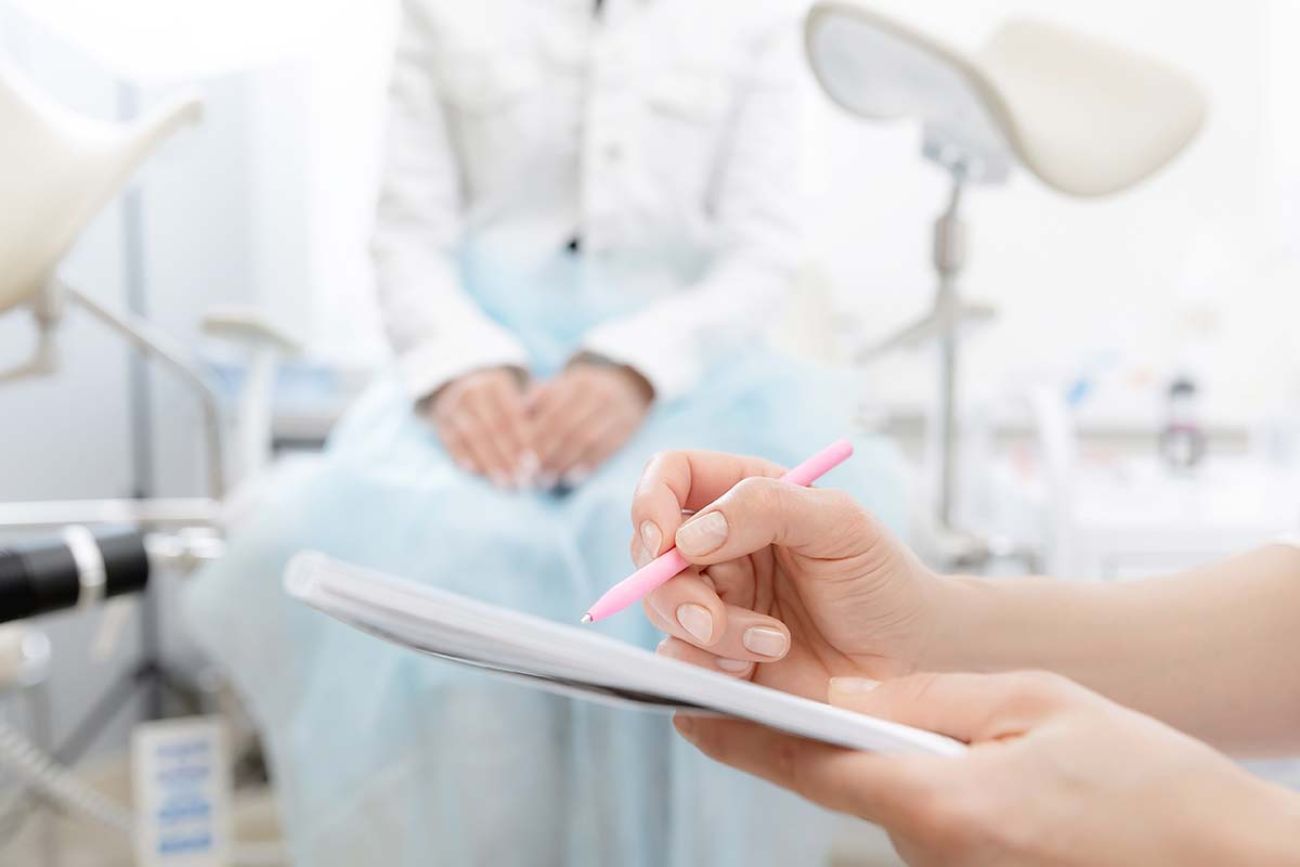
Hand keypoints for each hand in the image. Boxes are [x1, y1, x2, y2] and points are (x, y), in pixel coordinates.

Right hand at [427, 367, 534, 487]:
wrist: (458, 390)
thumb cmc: (500, 402)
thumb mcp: (516, 396)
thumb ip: (532, 414)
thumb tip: (548, 439)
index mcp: (495, 383)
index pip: (511, 414)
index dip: (523, 440)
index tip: (534, 463)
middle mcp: (472, 391)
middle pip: (493, 426)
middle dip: (509, 455)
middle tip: (522, 479)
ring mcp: (453, 406)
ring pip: (472, 435)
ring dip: (489, 461)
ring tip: (504, 482)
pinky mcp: (440, 422)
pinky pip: (451, 440)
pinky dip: (462, 456)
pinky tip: (476, 472)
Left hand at [528, 360, 652, 485]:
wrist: (628, 389)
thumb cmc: (584, 394)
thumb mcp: (564, 386)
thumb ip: (540, 396)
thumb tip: (521, 410)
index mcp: (579, 381)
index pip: (552, 411)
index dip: (536, 436)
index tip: (521, 457)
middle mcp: (600, 392)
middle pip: (568, 426)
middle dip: (547, 453)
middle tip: (532, 474)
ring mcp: (618, 409)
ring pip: (586, 439)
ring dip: (564, 462)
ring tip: (547, 480)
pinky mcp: (629, 427)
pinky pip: (606, 449)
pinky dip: (587, 465)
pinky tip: (571, 478)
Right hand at [630, 450, 941, 694]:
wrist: (911, 657)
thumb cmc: (882, 578)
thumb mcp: (839, 523)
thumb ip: (766, 507)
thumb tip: (689, 534)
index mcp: (743, 496)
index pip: (669, 477)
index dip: (650, 502)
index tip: (663, 540)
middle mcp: (718, 545)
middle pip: (649, 550)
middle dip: (671, 587)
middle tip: (711, 617)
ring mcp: (715, 600)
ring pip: (661, 608)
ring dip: (709, 632)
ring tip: (775, 643)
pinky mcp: (718, 654)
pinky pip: (678, 659)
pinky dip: (710, 666)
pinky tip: (760, 667)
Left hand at [675, 671, 1299, 865]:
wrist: (1222, 861)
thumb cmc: (1145, 780)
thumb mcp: (1033, 704)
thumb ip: (927, 700)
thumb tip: (842, 697)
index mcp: (937, 801)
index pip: (806, 767)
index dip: (736, 735)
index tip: (682, 710)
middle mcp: (929, 849)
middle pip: (841, 782)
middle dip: (823, 736)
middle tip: (812, 687)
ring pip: (885, 799)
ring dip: (883, 758)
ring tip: (929, 723)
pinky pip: (922, 821)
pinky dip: (920, 783)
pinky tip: (966, 763)